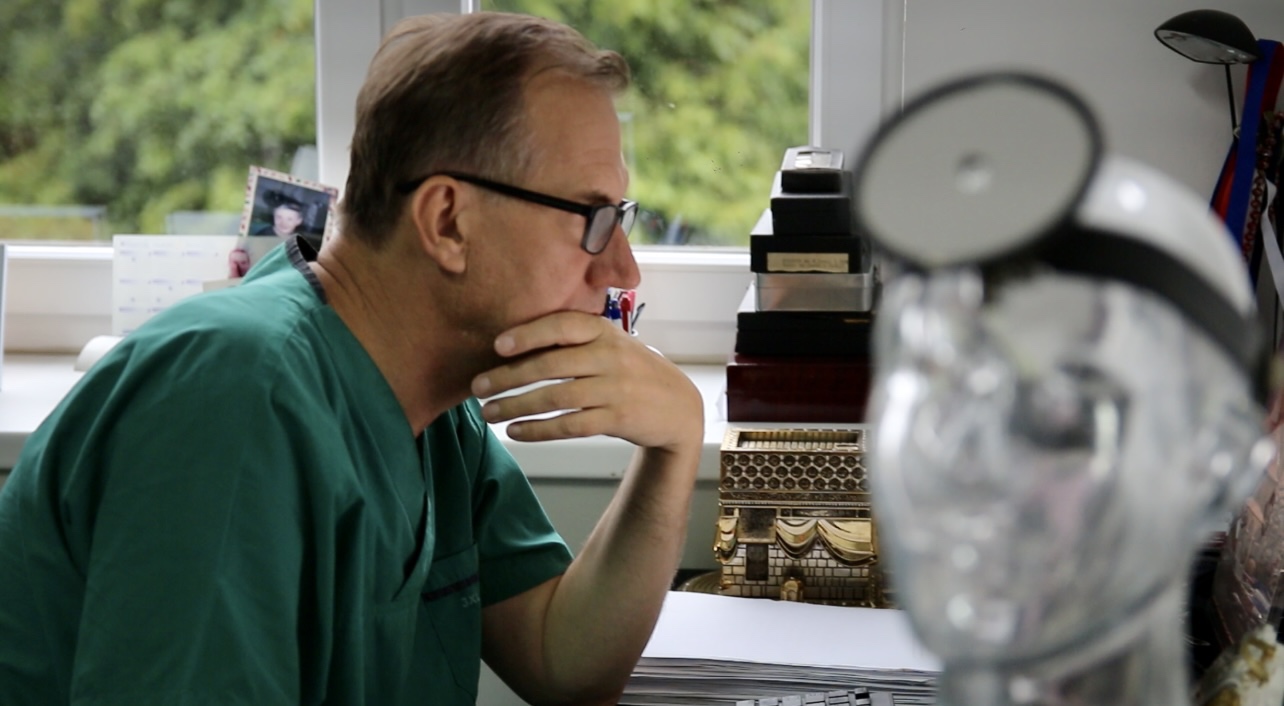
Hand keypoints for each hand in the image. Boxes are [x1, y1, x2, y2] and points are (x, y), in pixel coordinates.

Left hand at [471, 311, 702, 453]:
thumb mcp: (612, 344)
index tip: (498, 345)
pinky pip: (570, 425)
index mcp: (605, 332)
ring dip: (516, 406)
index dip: (529, 334)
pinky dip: (539, 430)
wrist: (678, 407)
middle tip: (478, 386)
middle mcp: (610, 357)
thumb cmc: (631, 371)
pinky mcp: (617, 419)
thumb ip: (575, 339)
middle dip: (509, 376)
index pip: (563, 326)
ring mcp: (615, 389)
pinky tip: (516, 432)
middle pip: (551, 365)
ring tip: (488, 412)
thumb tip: (513, 343)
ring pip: (556, 398)